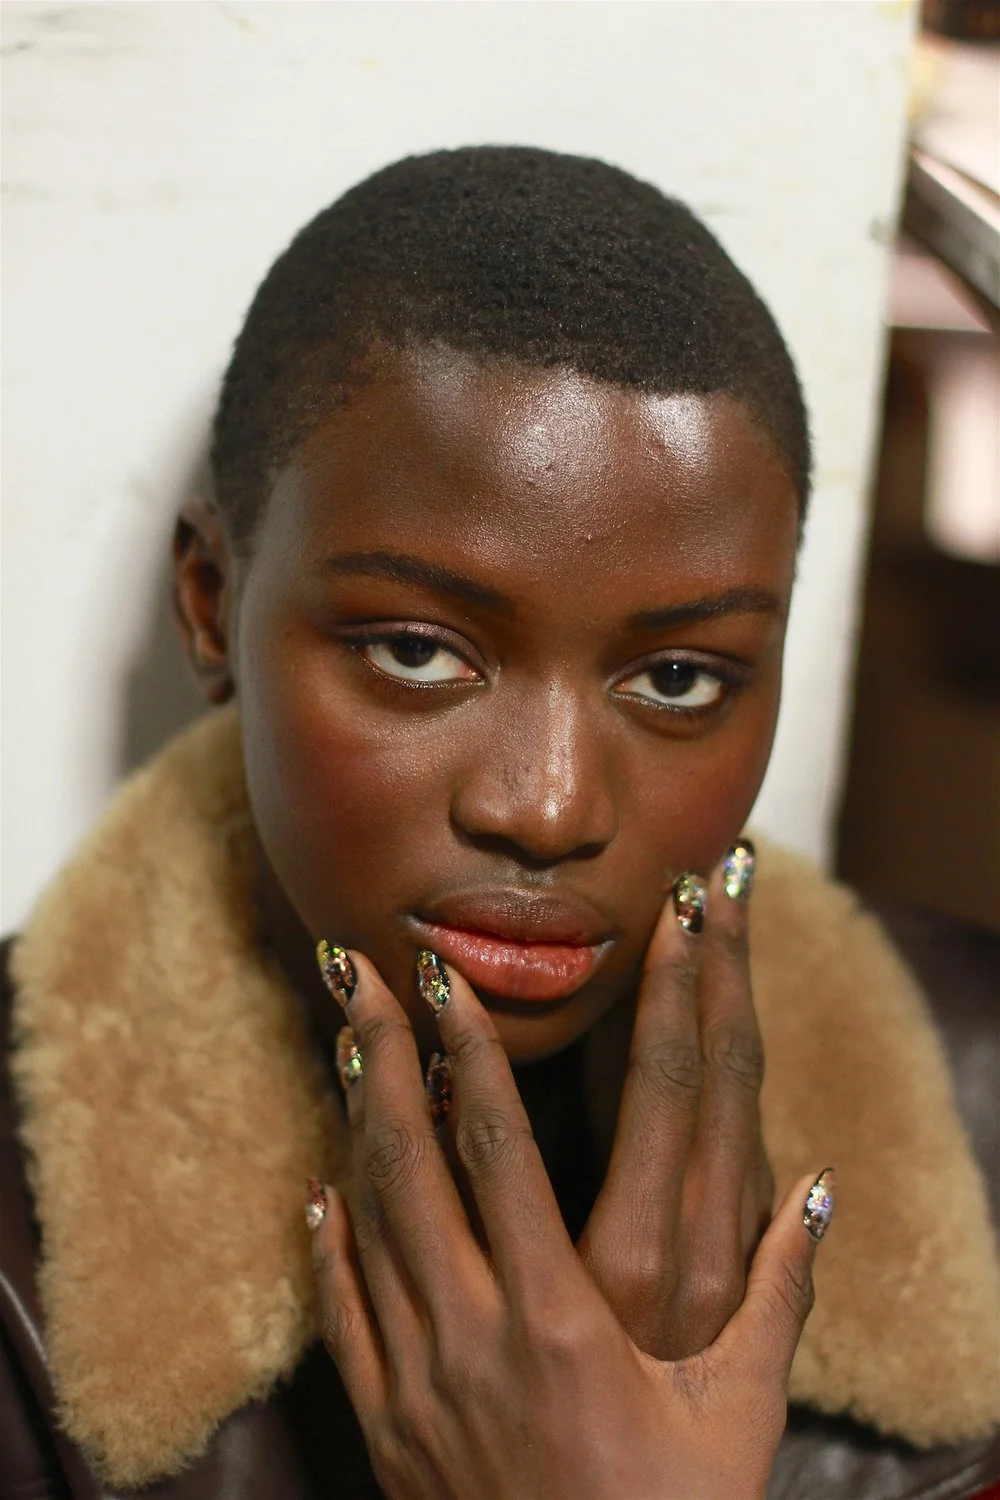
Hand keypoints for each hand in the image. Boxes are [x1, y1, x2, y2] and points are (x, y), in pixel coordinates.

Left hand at [309, 945, 830, 1499]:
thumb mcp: (738, 1414)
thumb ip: (778, 1298)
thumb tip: (812, 1193)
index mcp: (561, 1318)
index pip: (500, 1154)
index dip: (469, 1059)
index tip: (447, 983)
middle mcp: (474, 1336)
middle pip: (409, 1168)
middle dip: (381, 1058)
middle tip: (355, 973)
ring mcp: (418, 1383)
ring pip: (368, 1226)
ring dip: (353, 1131)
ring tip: (342, 1051)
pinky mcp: (387, 1431)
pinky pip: (343, 1318)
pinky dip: (330, 1246)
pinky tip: (321, 1195)